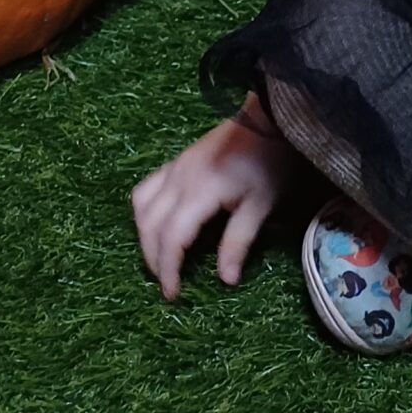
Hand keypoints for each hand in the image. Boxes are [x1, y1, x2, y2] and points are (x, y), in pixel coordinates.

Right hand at [132, 112, 294, 299]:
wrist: (268, 117)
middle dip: (153, 258)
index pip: (170, 238)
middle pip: (149, 225)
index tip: (173, 295)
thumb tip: (225, 281)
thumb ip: (238, 241)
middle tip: (168, 283)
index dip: (167, 269)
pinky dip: (145, 211)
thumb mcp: (261, 204)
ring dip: (145, 235)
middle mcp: (178, 178)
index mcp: (199, 191)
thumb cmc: (270, 161)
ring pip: (141, 205)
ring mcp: (175, 166)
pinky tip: (159, 223)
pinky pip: (147, 187)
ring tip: (161, 257)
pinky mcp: (178, 159)